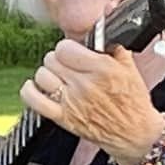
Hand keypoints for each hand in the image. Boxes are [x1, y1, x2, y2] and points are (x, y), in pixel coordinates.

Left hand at [18, 40, 164, 164]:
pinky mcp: (63, 117)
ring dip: (47, 74)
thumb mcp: (130, 69)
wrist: (134, 133)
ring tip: (57, 78)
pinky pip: (34, 100)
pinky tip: (36, 88)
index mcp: (102, 68)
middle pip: (52, 59)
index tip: (73, 52)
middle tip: (67, 66)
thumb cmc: (132, 102)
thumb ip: (114, 48)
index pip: (66, 47)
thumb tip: (100, 30)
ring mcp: (71, 101)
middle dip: (58, 60)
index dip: (68, 48)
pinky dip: (29, 91)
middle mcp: (85, 84)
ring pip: (42, 76)